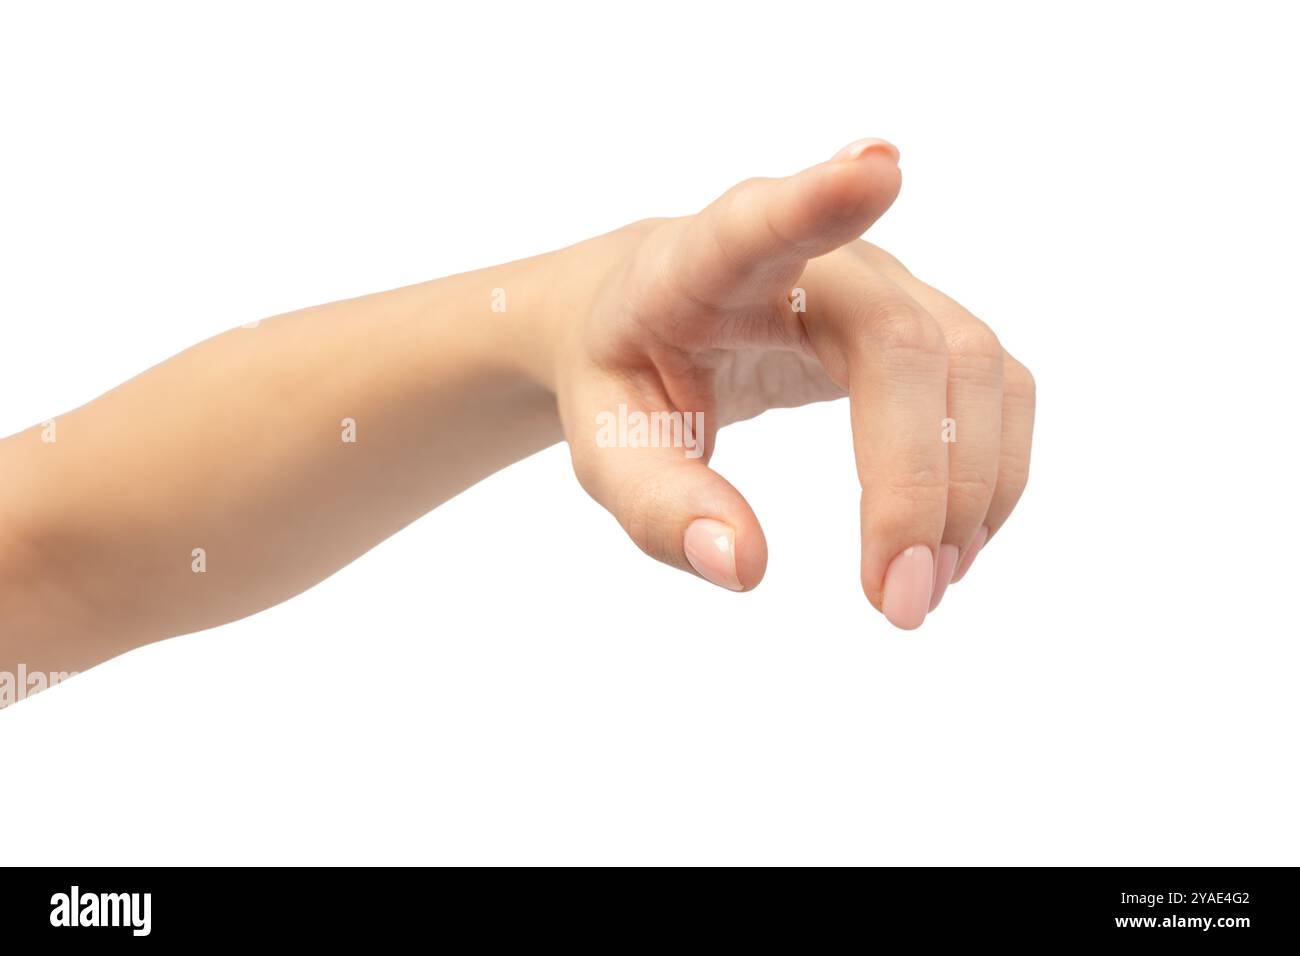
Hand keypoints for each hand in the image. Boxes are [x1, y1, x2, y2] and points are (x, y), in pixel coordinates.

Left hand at [548, 139, 1035, 628]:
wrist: (652, 320)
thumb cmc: (625, 376)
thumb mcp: (609, 447)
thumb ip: (658, 504)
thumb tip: (744, 568)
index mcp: (702, 266)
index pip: (761, 221)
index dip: (819, 196)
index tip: (879, 167)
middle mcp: (814, 259)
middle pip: (907, 344)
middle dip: (918, 479)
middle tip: (899, 603)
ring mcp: (883, 282)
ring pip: (975, 366)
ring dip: (971, 487)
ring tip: (923, 590)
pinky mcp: (923, 320)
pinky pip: (994, 387)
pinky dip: (991, 472)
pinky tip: (952, 545)